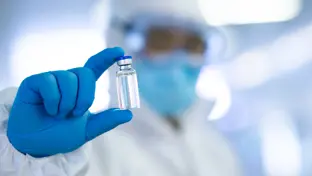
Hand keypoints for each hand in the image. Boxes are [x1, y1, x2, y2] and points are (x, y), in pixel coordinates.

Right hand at [7, 47, 131, 156]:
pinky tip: (48, 110)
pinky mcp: (34, 82)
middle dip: (85, 97)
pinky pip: (49, 82)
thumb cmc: (60, 135)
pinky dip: (53, 100)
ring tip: (59, 114)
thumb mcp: (86, 130)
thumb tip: (128, 113)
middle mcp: (67, 80)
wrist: (36, 144)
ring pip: (68, 78)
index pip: (95, 67)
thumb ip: (105, 121)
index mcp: (81, 89)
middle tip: (75, 114)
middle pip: (85, 73)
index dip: (107, 57)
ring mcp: (51, 79)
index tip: (120, 52)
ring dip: (67, 102)